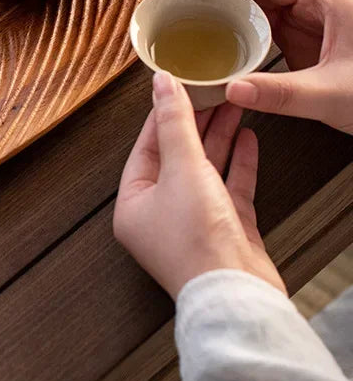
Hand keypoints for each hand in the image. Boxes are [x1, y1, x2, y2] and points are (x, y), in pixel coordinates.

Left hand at [113, 71, 284, 299]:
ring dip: (219, 138)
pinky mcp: (226, 232)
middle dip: (195, 123)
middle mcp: (160, 215)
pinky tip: (248, 139)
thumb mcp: (181, 169)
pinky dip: (238, 163)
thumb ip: (174, 123)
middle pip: (176, 156)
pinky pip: (229, 188)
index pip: (145, 148)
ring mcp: (194, 224)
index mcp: (133, 204)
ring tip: (233, 106)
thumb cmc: (197, 242)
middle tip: (211, 92)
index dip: (162, 115)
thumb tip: (162, 84)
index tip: (176, 88)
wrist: (237, 295)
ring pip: (205, 169)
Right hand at [178, 0, 352, 133]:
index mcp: (328, 1)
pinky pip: (269, 31)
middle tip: (176, 1)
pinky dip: (240, 35)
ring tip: (189, 20)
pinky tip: (221, 47)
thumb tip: (231, 89)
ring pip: (260, 8)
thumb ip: (282, 93)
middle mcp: (319, 7)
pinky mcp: (314, 46)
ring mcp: (315, 26)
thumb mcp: (337, 94)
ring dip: (225, 12)